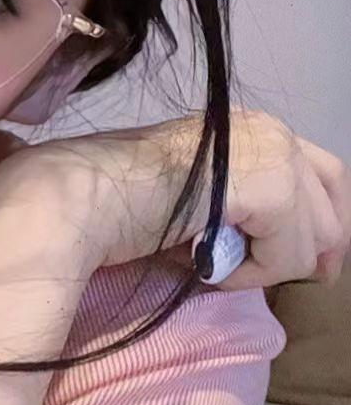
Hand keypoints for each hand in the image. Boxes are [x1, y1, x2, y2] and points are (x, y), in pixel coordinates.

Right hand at [0, 109, 349, 291]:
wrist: (80, 200)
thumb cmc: (119, 206)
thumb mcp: (197, 200)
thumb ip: (240, 207)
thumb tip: (288, 246)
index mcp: (249, 126)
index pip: (322, 172)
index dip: (325, 223)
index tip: (313, 266)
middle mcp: (268, 128)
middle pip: (333, 196)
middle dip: (319, 246)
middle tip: (283, 277)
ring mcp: (272, 151)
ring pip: (317, 235)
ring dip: (266, 264)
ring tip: (209, 262)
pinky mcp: (271, 185)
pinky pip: (291, 255)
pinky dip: (250, 274)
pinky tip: (201, 262)